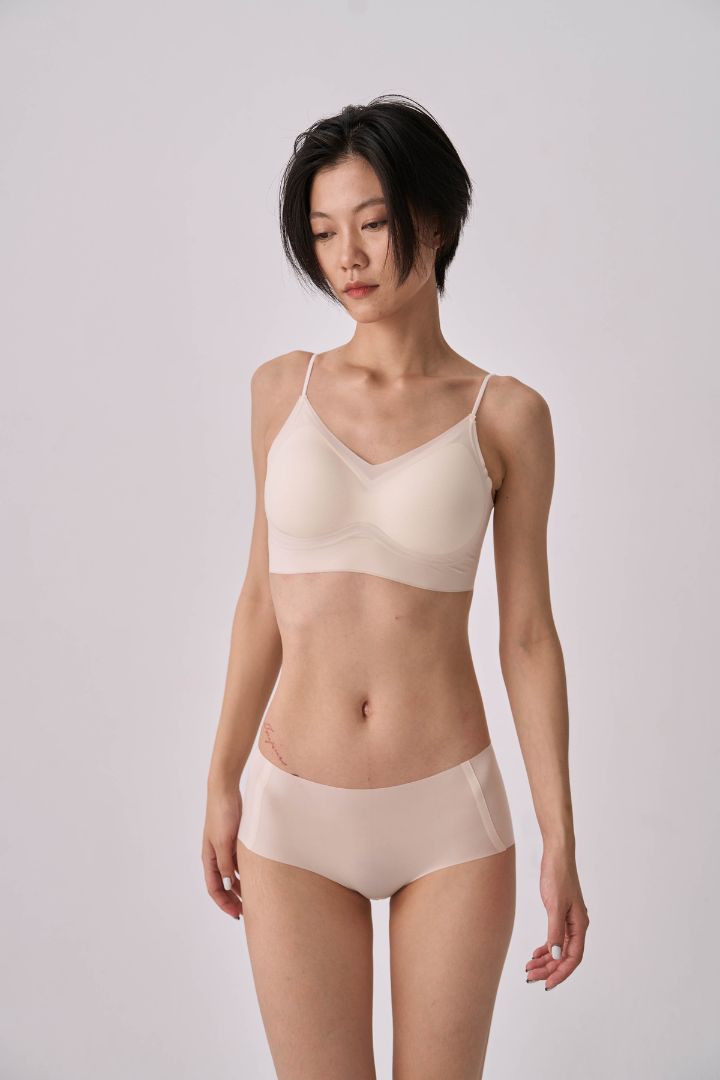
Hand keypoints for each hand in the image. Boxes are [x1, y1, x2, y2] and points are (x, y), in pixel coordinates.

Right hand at [202, 783, 243, 919]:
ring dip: (240, 886)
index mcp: (209, 858)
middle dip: (233, 899)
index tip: (236, 914)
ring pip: (232, 874)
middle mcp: (215, 855)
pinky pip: (239, 862)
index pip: (214, 888)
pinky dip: (246, 872)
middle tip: (247, 912)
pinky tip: (257, 876)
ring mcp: (225, 848)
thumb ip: (226, 864)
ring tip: (253, 898)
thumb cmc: (222, 814)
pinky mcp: (234, 839)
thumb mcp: (224, 842)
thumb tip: (229, 885)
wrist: (226, 790)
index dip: (224, 903)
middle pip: (223, 884)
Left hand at [525, 846, 588, 989]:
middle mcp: (576, 926)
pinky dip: (544, 948)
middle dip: (549, 969)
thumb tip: (555, 955)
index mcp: (579, 925)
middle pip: (564, 956)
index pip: (573, 958)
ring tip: (529, 969)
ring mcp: (568, 921)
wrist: (556, 855)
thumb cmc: (558, 876)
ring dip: (545, 960)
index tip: (547, 984)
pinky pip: (554, 938)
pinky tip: (534, 954)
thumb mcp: (555, 905)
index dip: (561, 973)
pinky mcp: (560, 914)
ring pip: (558, 948)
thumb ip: (555, 931)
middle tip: (531, 977)